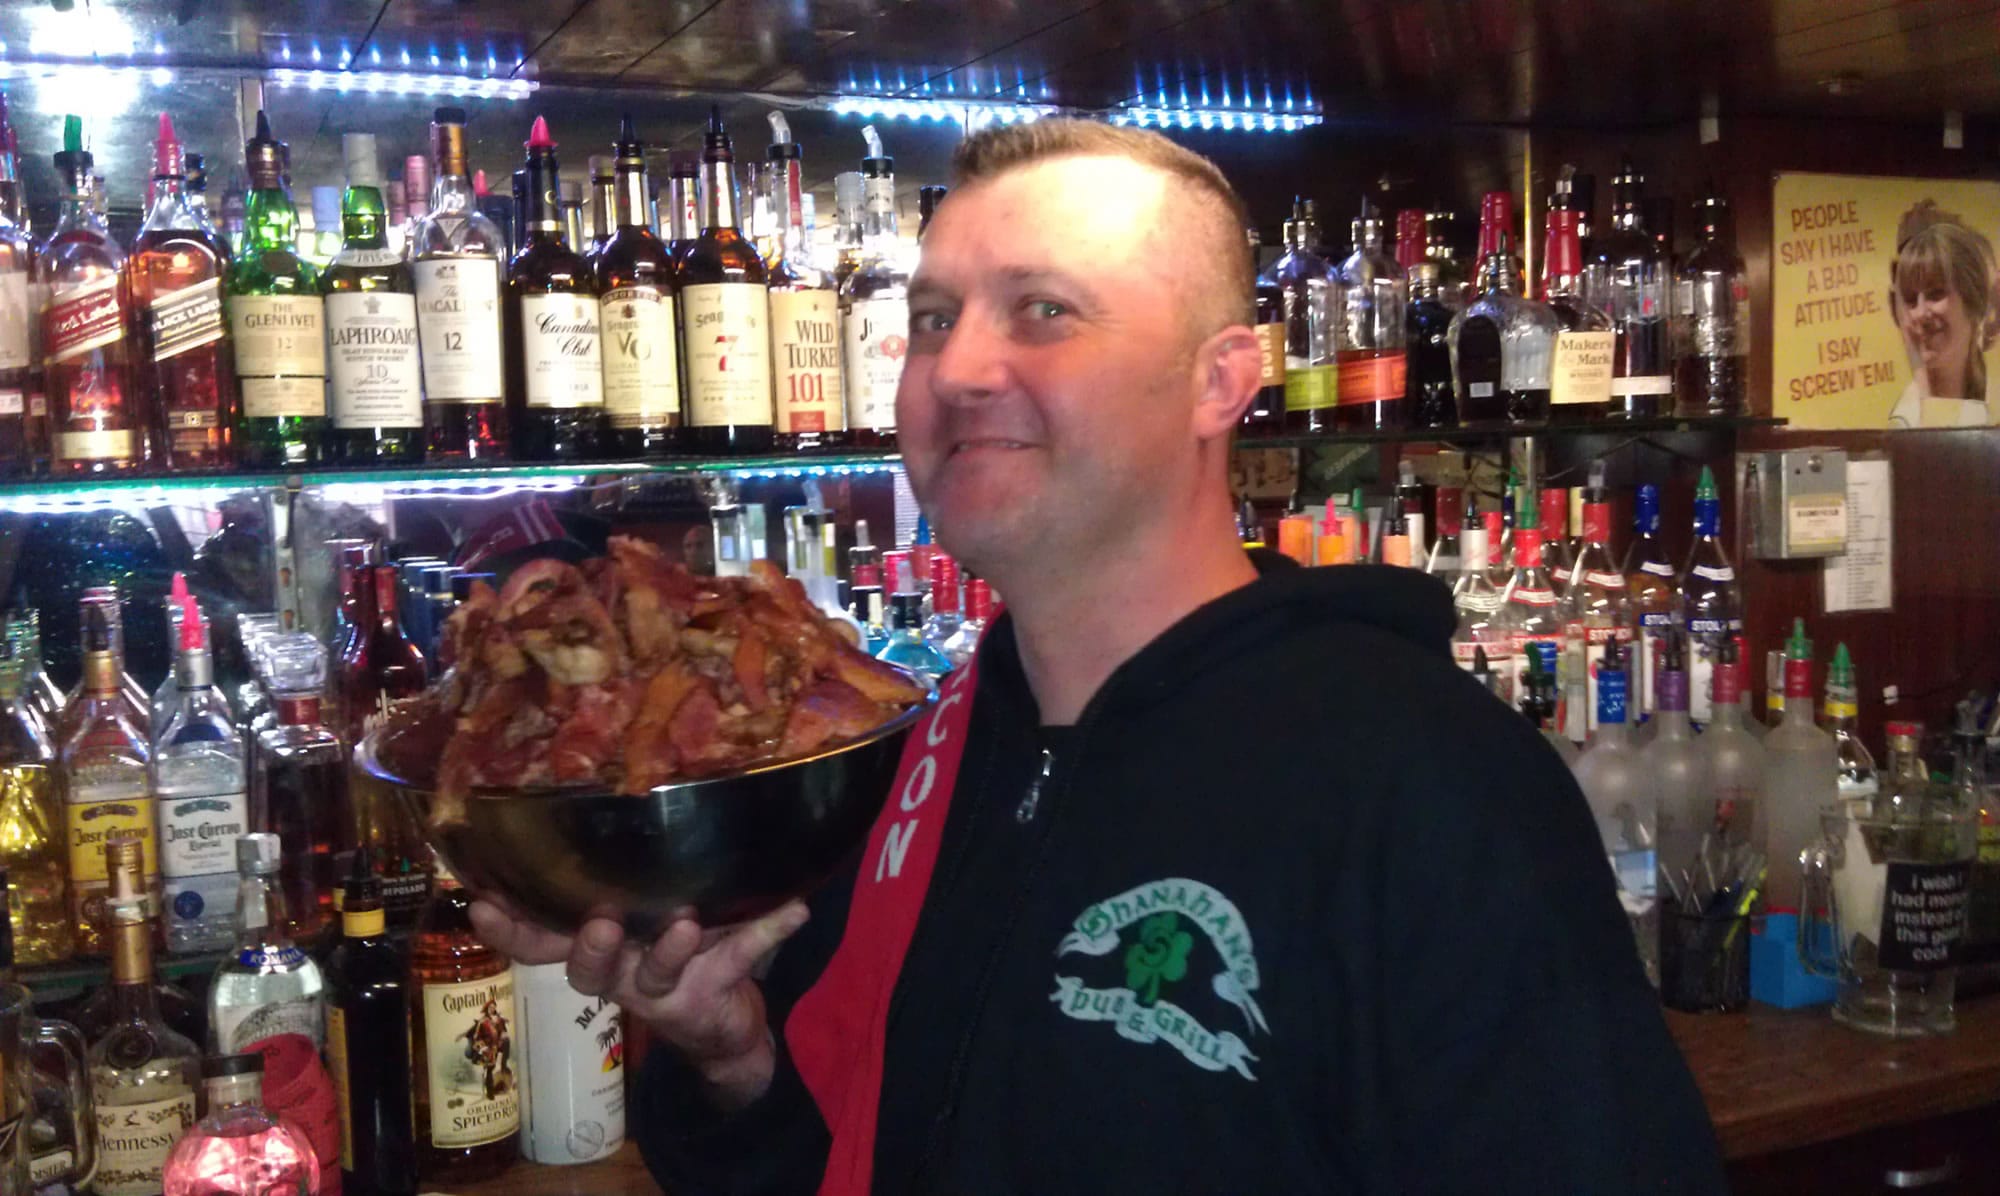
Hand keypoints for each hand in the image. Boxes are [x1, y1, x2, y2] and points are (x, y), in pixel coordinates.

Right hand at [468, 896, 809, 1110]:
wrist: (724, 1028)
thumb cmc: (671, 948)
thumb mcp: (637, 913)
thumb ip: (618, 875)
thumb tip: (594, 792)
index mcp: (595, 948)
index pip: (539, 941)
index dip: (508, 929)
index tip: (480, 902)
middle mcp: (620, 974)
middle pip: (588, 969)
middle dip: (590, 947)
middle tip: (600, 923)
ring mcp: (663, 990)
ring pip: (657, 973)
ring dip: (671, 948)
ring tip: (685, 924)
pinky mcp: (709, 995)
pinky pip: (740, 958)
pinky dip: (770, 929)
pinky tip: (797, 909)